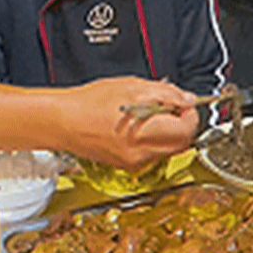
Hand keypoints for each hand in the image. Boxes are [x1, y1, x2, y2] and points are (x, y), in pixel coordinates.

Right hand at [66, 77, 198, 170]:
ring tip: (150, 114)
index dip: (190, 113)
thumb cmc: (89, 103)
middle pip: (182, 144)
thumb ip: (167, 93)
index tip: (184, 103)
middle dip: (182, 124)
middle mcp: (143, 154)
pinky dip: (153, 139)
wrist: (62, 122)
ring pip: (169, 149)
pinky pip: (153, 153)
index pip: (188, 130)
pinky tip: (138, 125)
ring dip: (168, 132)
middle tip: (171, 107)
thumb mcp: (133, 87)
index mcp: (146, 134)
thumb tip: (187, 100)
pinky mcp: (128, 165)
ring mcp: (135, 163)